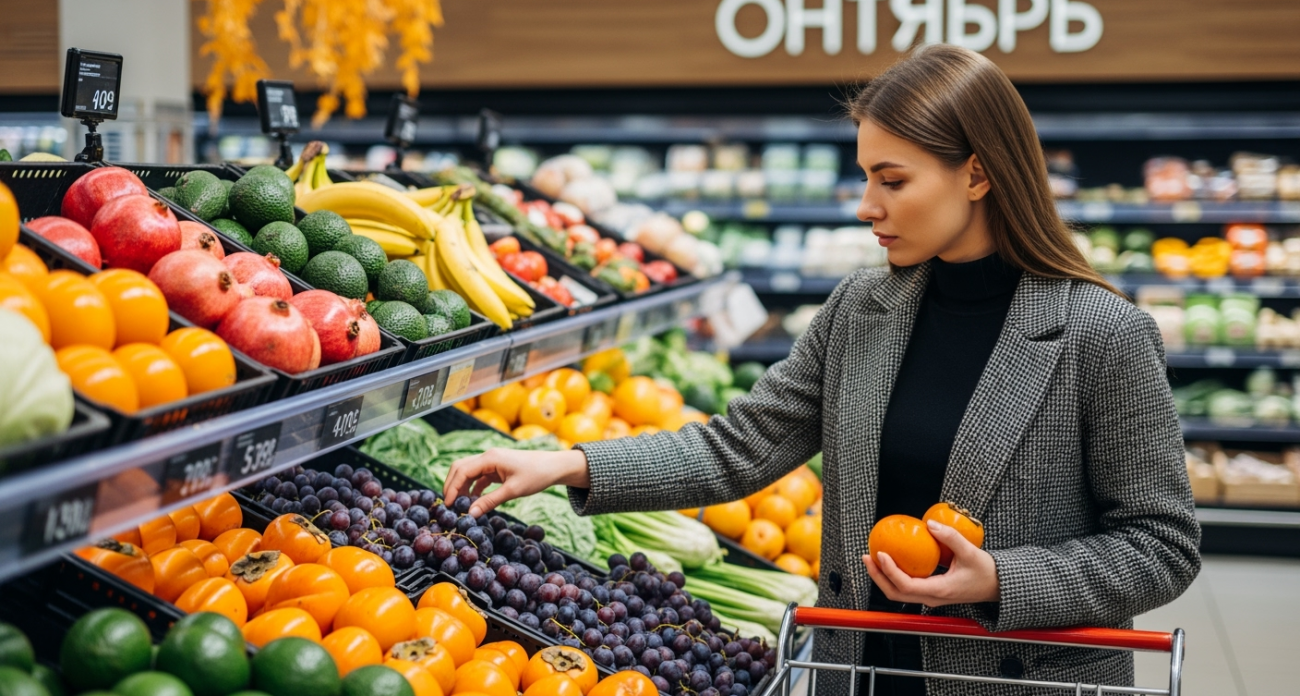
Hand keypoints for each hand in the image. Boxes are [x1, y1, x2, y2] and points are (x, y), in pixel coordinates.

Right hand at [444, 448, 589, 516]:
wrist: (554, 467)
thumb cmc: (536, 475)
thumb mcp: (512, 491)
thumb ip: (490, 502)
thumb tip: (470, 514)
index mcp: (490, 458)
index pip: (462, 471)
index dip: (452, 488)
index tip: (448, 505)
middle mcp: (488, 456)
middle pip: (460, 468)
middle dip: (452, 486)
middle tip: (449, 505)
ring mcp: (492, 461)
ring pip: (468, 472)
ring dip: (462, 487)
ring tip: (460, 506)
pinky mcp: (497, 468)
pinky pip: (478, 476)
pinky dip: (472, 487)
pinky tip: (473, 501)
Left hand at [864, 519, 999, 607]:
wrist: (998, 587)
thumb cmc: (986, 573)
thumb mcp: (971, 552)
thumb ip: (950, 537)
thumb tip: (930, 524)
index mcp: (939, 591)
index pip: (906, 585)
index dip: (889, 571)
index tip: (880, 554)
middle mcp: (931, 598)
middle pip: (895, 593)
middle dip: (877, 576)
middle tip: (866, 557)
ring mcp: (930, 598)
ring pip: (899, 592)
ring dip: (883, 577)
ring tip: (873, 558)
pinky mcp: (931, 593)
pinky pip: (907, 587)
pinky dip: (894, 575)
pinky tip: (891, 560)